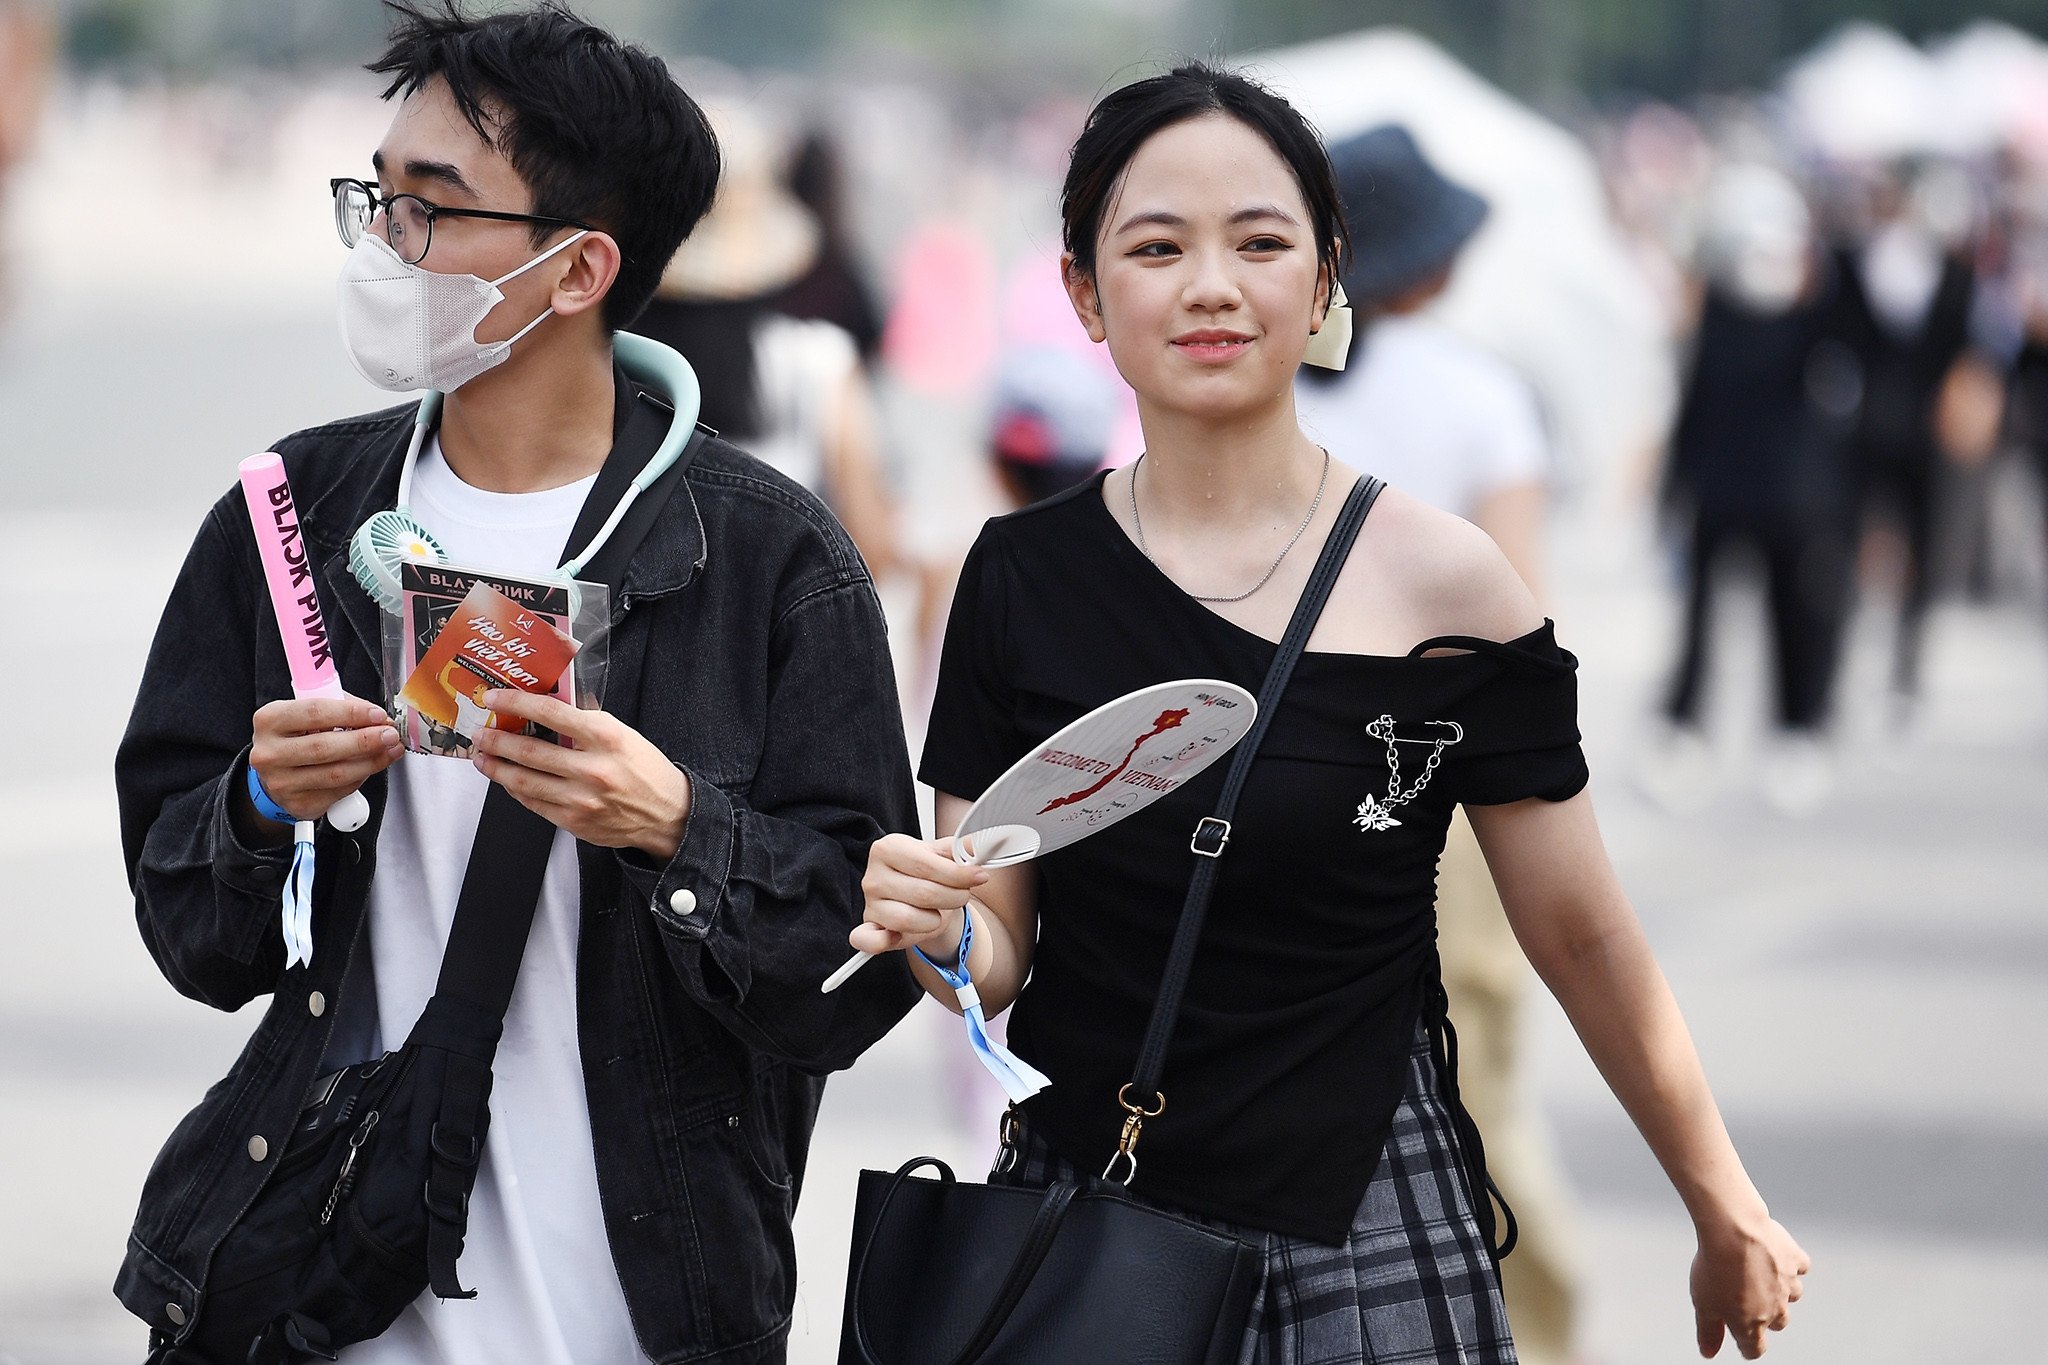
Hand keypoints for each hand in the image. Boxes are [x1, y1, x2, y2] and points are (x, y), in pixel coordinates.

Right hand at [249, 695, 399, 821]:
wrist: (275, 772)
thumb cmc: (296, 736)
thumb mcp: (308, 712)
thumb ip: (340, 707)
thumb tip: (376, 718)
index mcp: (270, 720)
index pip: (315, 712)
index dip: (352, 713)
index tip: (378, 715)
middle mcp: (270, 753)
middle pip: (325, 747)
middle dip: (365, 740)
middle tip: (389, 735)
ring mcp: (281, 782)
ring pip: (336, 773)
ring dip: (371, 761)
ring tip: (390, 750)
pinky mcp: (298, 804)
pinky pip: (339, 792)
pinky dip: (361, 778)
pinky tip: (371, 766)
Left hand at [469, 690, 688, 858]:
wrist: (667, 815)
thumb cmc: (644, 770)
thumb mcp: (623, 734)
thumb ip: (587, 721)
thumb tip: (551, 704)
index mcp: (607, 737)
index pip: (551, 713)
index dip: (516, 703)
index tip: (495, 699)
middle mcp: (593, 768)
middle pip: (530, 751)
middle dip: (497, 740)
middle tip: (479, 733)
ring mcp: (581, 798)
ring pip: (525, 781)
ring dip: (497, 767)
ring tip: (482, 757)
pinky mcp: (574, 822)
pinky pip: (534, 803)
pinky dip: (515, 789)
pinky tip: (507, 779)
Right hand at [852, 833, 987, 958]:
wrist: (915, 893)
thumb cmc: (926, 873)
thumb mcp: (943, 855)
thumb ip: (961, 849)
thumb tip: (978, 845)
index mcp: (889, 848)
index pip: (928, 865)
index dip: (959, 874)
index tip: (979, 876)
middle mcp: (874, 875)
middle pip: (923, 893)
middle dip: (953, 897)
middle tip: (962, 895)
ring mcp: (870, 902)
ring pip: (908, 919)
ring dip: (933, 920)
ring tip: (937, 911)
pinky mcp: (868, 927)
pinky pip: (870, 939)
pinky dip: (882, 941)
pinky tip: (895, 936)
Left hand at [1690, 1207, 1808, 1357]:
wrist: (1732, 1231)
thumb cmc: (1716, 1267)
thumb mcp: (1703, 1304)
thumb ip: (1708, 1331)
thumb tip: (1708, 1352)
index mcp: (1751, 1323)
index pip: (1755, 1348)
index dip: (1747, 1345)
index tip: (1741, 1339)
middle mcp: (1775, 1307)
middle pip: (1778, 1323)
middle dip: (1765, 1315)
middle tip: (1748, 1298)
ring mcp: (1788, 1283)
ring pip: (1793, 1295)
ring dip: (1780, 1288)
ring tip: (1760, 1273)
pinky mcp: (1794, 1259)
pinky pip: (1801, 1266)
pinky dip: (1792, 1263)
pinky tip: (1776, 1255)